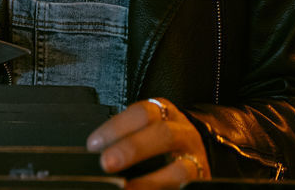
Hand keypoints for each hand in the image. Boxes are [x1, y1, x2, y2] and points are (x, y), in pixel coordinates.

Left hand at [87, 97, 210, 188]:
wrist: (194, 155)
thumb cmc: (158, 142)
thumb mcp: (145, 129)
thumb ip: (123, 138)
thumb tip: (94, 153)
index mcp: (166, 114)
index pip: (142, 113)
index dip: (117, 127)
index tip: (94, 144)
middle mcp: (184, 133)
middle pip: (163, 135)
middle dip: (133, 148)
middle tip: (106, 163)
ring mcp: (195, 160)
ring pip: (180, 170)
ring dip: (150, 182)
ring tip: (126, 188)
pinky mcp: (200, 182)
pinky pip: (185, 188)